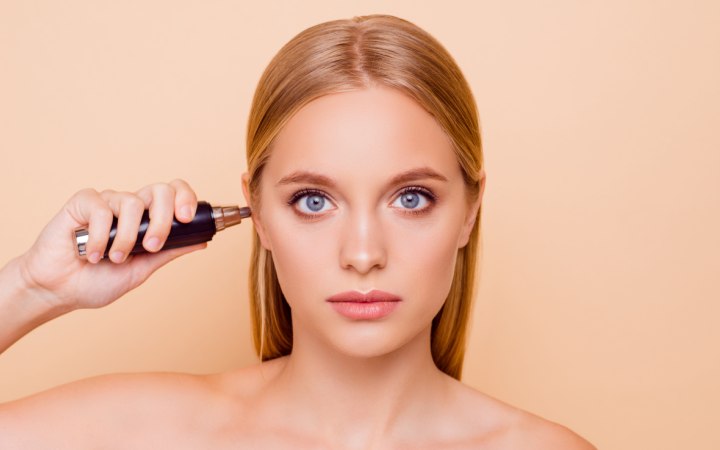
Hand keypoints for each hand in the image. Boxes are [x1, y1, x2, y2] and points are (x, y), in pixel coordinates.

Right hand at [17, 179, 206, 310]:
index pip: (173, 193)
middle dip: (163, 219)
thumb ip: (169, 252)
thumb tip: (202, 241)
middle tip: (151, 246)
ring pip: (133, 203)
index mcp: (148, 219)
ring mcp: (107, 203)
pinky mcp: (83, 203)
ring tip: (114, 258)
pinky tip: (91, 254)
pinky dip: (99, 236)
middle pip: (160, 190)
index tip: (187, 219)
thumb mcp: (142, 270)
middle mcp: (130, 207)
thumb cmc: (97, 281)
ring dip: (126, 237)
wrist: (59, 291)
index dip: (185, 198)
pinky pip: (101, 209)